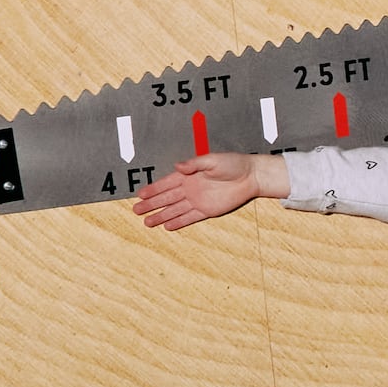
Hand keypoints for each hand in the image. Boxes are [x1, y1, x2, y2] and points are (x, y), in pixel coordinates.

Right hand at [133, 152, 271, 228]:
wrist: (251, 176)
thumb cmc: (233, 164)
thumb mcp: (213, 160)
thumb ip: (194, 164)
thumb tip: (177, 166)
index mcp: (189, 175)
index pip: (166, 184)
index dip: (153, 189)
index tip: (140, 195)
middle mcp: (190, 188)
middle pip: (167, 198)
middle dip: (151, 204)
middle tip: (136, 211)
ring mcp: (198, 200)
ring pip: (175, 210)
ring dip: (161, 216)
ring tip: (147, 223)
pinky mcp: (207, 210)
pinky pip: (189, 218)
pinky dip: (178, 222)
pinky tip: (167, 226)